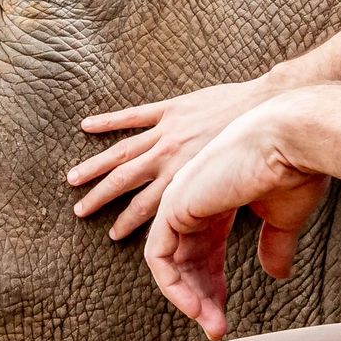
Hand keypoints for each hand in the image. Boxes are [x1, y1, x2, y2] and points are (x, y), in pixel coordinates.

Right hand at [68, 76, 284, 239]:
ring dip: (95, 166)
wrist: (268, 105)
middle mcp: (169, 158)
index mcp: (185, 179)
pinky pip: (134, 116)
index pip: (147, 208)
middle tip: (79, 211)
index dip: (128, 223)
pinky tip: (86, 126)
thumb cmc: (260, 149)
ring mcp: (168, 132)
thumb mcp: (240, 186)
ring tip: (72, 178)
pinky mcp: (172, 109)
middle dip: (100, 199)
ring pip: (122, 152)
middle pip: (124, 182)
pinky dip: (109, 121)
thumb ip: (221, 206)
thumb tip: (219, 235)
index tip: (113, 235)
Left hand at [143, 101, 329, 339]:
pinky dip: (173, 287)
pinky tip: (196, 308)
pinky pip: (159, 258)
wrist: (294, 139)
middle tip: (216, 328)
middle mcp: (192, 197)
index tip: (224, 315)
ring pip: (169, 263)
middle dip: (200, 297)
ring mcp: (179, 200)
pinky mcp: (174, 207)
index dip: (213, 285)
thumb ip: (274, 245)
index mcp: (216, 196)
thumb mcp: (283, 217)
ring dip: (188, 299)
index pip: (204, 249)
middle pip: (185, 260)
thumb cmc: (296, 168)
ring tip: (212, 325)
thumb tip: (278, 275)